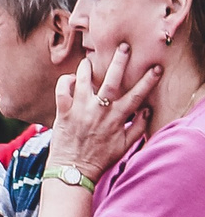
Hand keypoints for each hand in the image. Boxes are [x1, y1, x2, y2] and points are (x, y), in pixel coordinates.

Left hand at [50, 43, 160, 180]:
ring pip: (84, 80)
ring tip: (89, 60)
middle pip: (112, 81)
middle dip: (119, 62)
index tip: (155, 68)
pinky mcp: (62, 112)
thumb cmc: (100, 158)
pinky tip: (70, 79)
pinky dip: (65, 81)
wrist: (73, 170)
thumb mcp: (125, 145)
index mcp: (117, 118)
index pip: (137, 95)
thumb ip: (137, 127)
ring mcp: (80, 110)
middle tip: (123, 47)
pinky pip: (62, 90)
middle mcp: (99, 111)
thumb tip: (146, 111)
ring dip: (87, 68)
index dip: (148, 80)